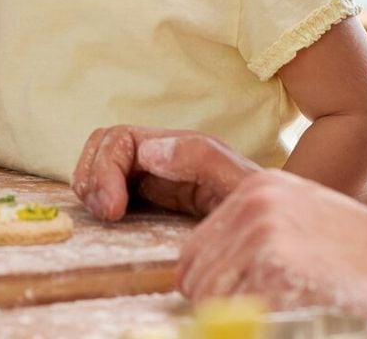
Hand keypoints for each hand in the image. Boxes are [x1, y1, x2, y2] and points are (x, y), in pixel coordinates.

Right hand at [72, 126, 258, 220]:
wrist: (274, 226)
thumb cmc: (263, 205)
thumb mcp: (241, 180)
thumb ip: (202, 160)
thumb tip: (149, 151)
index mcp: (179, 147)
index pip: (119, 140)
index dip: (105, 170)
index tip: (113, 210)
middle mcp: (161, 155)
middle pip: (103, 146)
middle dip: (93, 176)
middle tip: (104, 215)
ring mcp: (154, 175)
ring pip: (102, 163)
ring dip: (92, 187)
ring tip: (105, 217)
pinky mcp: (152, 196)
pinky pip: (113, 187)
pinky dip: (100, 198)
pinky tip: (110, 219)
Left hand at [179, 170, 366, 335]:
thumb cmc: (366, 252)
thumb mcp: (304, 217)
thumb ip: (253, 236)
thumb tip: (201, 279)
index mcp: (256, 192)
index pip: (194, 254)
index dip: (209, 288)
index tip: (237, 303)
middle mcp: (252, 208)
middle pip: (196, 279)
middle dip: (220, 306)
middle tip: (267, 311)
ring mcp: (261, 238)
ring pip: (211, 302)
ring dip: (238, 320)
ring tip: (287, 311)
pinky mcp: (274, 271)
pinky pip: (238, 317)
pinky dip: (259, 325)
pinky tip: (296, 317)